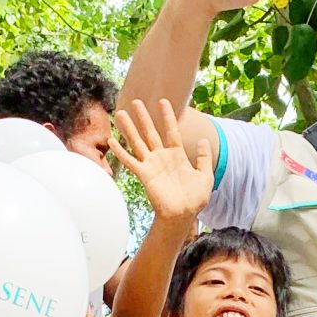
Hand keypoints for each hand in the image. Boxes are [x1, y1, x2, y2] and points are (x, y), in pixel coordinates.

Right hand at [111, 98, 216, 225]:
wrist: (183, 215)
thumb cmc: (195, 198)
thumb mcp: (205, 175)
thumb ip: (204, 157)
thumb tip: (204, 140)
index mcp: (177, 155)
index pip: (171, 130)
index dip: (168, 116)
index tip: (163, 101)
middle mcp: (162, 157)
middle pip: (150, 132)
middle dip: (143, 117)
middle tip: (136, 101)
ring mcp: (151, 165)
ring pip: (138, 142)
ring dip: (129, 128)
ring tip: (120, 113)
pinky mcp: (144, 175)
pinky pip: (130, 161)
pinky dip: (120, 152)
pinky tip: (111, 141)